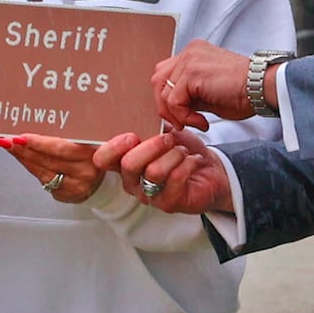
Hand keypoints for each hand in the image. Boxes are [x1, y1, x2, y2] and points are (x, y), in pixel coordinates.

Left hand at [1, 133, 104, 203]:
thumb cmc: (90, 154)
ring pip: (43, 170)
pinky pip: (44, 180)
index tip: (22, 136)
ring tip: (11, 146)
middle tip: (9, 140)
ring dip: (24, 158)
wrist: (102, 180)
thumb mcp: (85, 139)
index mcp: (93, 150)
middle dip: (25, 149)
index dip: (39, 142)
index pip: (61, 147)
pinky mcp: (68, 194)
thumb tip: (37, 120)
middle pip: (49, 159)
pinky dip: (31, 167)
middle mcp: (87, 169)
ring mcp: (78, 184)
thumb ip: (68, 132)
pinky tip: (23, 158)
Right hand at [93, 129, 234, 216]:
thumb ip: (147, 125)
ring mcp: (149, 195)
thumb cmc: (182, 151)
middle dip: (152, 146)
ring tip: (183, 151)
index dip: (112, 147)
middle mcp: (132, 181)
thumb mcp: (162, 132)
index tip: (132, 136)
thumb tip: (138, 109)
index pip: (102, 159)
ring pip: (154, 171)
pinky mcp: (169, 203)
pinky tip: (194, 160)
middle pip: (128, 164)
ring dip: (174, 154)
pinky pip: (175, 179)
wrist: (211, 170)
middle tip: (168, 138)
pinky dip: (188, 164)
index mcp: (123, 162)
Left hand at [152, 40, 254, 129]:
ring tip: (196, 123)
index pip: (165, 74)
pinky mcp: (192, 73)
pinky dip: (184, 117)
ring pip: (163, 92)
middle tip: (183, 123)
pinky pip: (174, 101)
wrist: (262, 88)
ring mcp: (189, 59)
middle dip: (166, 107)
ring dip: (176, 115)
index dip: (168, 99)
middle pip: (158, 81)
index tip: (183, 117)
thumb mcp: (208, 93)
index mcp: (193, 53)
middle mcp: (189, 52)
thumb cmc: (243, 93)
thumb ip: (189, 94)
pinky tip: (202, 122)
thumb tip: (173, 108)